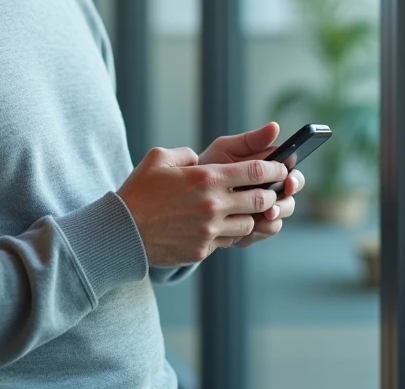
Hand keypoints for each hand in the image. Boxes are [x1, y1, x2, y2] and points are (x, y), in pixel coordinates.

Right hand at [117, 146, 287, 266]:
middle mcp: (213, 205)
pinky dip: (230, 233)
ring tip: (243, 210)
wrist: (122, 230)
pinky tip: (221, 226)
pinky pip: (228, 241)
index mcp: (207, 178)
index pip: (255, 172)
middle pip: (262, 200)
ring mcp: (210, 230)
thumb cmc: (139, 191)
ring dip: (251, 216)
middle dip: (272, 194)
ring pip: (249, 224)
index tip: (282, 167)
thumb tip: (200, 159)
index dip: (275, 169)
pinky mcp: (202, 249)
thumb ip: (186, 154)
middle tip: (271, 190)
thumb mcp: (160, 158)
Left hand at [198, 121, 306, 247]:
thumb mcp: (227, 149)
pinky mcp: (254, 227)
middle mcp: (269, 190)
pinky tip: (250, 226)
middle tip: (274, 203)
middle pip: (290, 197)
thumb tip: (275, 126)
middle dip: (286, 200)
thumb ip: (252, 140)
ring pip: (281, 215)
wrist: (186, 193)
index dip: (293, 177)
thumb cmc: (209, 166)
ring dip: (275, 215)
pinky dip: (261, 228)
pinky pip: (266, 230)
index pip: (291, 172)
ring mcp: (263, 210)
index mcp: (267, 169)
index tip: (287, 178)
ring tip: (264, 214)